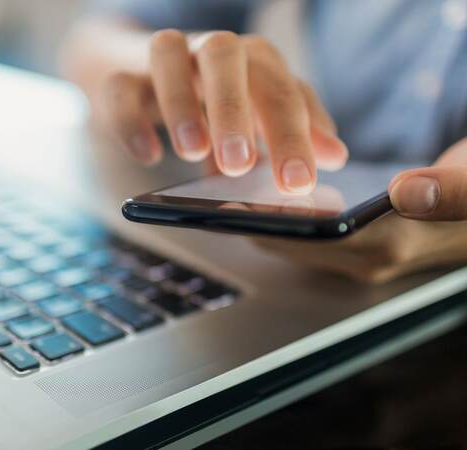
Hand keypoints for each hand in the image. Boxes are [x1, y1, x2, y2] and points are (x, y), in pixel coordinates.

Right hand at [102, 30, 347, 192]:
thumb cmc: (211, 98)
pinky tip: (149, 155)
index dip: (293, 134)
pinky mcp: (120, 76)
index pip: (280, 89)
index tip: (298, 183)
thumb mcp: (257, 114)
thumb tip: (335, 156)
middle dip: (235, 109)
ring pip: (168, 55)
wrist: (140, 73)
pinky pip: (120, 88)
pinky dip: (132, 121)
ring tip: (192, 153)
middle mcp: (209, 51)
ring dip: (181, 104)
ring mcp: (163, 59)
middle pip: (226, 56)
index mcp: (251, 61)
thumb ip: (292, 129)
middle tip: (241, 165)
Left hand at [252, 139, 466, 282]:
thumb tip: (407, 192)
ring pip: (300, 246)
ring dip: (268, 225)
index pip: (316, 241)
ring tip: (234, 198)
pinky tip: (270, 198)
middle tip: (218, 201)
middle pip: (298, 247)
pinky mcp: (361, 248)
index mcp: (390, 245)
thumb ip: (447, 191)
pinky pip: (311, 240)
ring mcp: (364, 258)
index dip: (273, 226)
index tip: (234, 210)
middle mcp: (370, 260)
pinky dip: (287, 222)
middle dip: (258, 226)